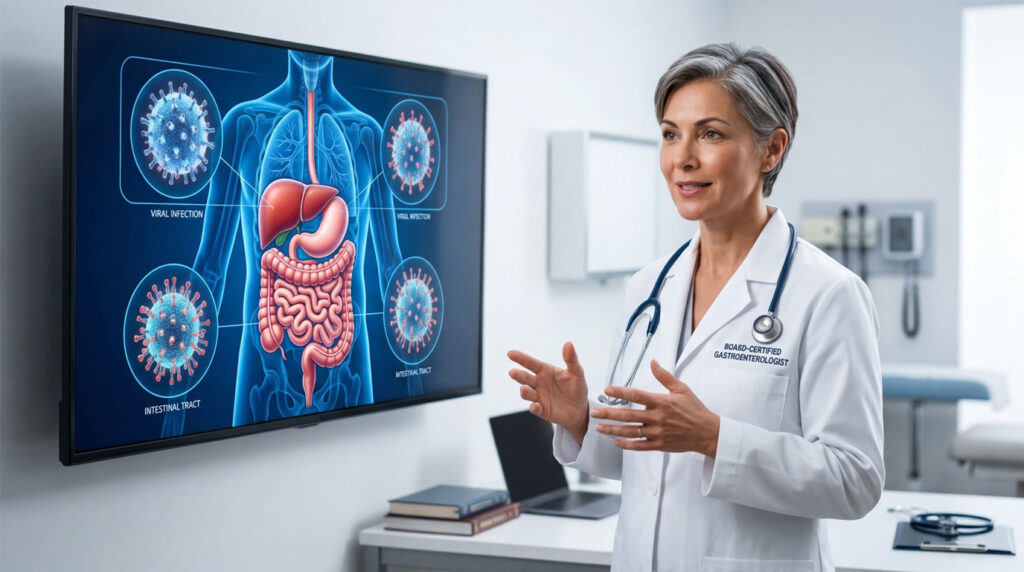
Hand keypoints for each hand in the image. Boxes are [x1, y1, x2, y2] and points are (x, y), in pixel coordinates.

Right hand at [508, 342, 588, 443]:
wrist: (579, 409)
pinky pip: (535, 408)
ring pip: (527, 393)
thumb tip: (568, 343)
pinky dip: (534, 407)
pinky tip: (535, 406)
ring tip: (524, 389)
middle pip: (525, 378)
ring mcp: (538, 397)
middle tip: (512, 372)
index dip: (521, 358)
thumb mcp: (577, 373)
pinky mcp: (542, 410)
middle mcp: (538, 383)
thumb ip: (571, 360)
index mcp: (545, 371)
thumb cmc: (576, 388)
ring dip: (525, 391)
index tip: (510, 353)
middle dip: (518, 375)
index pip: (531, 363)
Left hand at [591, 359, 719, 456]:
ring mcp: (657, 433)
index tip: (607, 389)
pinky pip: (639, 446)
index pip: (637, 395)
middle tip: (594, 412)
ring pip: (630, 432)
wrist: (707, 433)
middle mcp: (657, 418)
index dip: (621, 391)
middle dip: (609, 414)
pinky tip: (615, 441)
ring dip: (613, 430)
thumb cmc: (695, 410)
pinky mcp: (659, 445)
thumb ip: (664, 376)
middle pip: (628, 415)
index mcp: (662, 402)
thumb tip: (652, 362)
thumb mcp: (681, 389)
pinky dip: (626, 445)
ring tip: (599, 428)